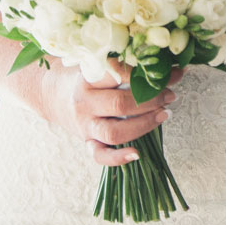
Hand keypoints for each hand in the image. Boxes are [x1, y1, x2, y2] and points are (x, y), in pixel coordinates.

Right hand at [37, 60, 177, 166]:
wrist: (52, 95)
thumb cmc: (85, 78)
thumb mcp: (100, 66)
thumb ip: (129, 66)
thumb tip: (172, 68)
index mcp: (88, 79)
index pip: (118, 75)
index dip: (145, 74)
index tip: (168, 73)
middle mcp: (85, 103)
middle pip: (120, 104)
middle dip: (151, 100)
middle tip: (170, 95)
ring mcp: (85, 125)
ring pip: (114, 132)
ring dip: (144, 124)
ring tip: (165, 114)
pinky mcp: (87, 142)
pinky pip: (100, 155)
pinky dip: (118, 158)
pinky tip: (136, 154)